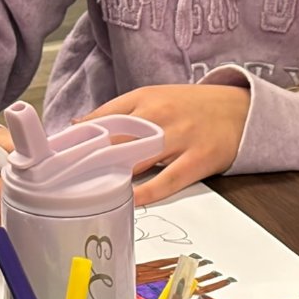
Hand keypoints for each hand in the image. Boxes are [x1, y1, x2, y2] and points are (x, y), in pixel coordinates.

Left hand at [81, 83, 249, 204]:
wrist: (242, 108)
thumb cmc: (191, 106)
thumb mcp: (153, 98)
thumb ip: (117, 112)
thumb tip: (79, 126)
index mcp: (144, 99)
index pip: (102, 118)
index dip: (77, 138)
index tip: (56, 155)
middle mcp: (159, 115)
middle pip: (115, 139)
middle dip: (89, 158)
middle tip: (65, 178)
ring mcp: (180, 137)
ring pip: (138, 158)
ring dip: (113, 175)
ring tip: (89, 191)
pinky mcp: (200, 158)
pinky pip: (169, 179)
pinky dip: (148, 192)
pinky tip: (130, 200)